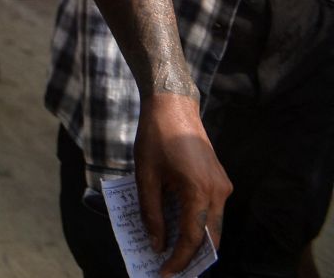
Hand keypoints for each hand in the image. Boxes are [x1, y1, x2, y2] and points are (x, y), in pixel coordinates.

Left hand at [134, 91, 230, 272]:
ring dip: (198, 242)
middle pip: (210, 236)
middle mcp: (218, 191)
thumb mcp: (145, 176)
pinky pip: (213, 211)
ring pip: (214, 225)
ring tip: (175, 255)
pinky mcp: (220, 181)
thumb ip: (151, 212)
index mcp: (198, 191)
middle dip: (193, 257)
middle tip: (173, 269)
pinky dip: (200, 225)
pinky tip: (181, 231)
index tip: (164, 272)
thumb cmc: (155, 137)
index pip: (193, 237)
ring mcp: (223, 186)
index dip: (179, 258)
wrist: (173, 106)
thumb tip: (156, 243)